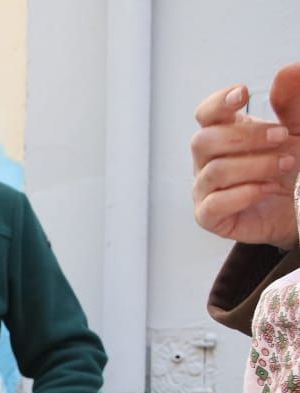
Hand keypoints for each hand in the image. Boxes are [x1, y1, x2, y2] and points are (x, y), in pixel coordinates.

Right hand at [190, 64, 299, 249]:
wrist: (299, 207)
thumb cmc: (293, 169)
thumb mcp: (299, 130)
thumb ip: (293, 103)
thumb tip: (287, 72)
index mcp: (225, 134)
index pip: (206, 114)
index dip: (218, 103)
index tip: (243, 94)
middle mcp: (209, 161)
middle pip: (204, 141)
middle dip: (246, 137)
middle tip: (281, 137)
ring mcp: (206, 189)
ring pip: (214, 172)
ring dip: (255, 165)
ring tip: (286, 164)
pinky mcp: (211, 217)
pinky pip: (214, 205)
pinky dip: (244, 194)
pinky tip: (267, 189)